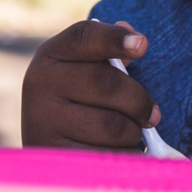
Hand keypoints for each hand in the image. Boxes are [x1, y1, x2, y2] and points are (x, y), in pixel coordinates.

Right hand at [20, 20, 156, 149]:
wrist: (43, 153)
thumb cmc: (75, 105)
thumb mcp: (82, 72)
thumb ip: (106, 53)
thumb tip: (132, 34)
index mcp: (50, 55)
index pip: (84, 37)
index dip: (114, 39)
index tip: (143, 46)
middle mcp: (39, 83)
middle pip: (108, 83)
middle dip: (139, 102)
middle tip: (152, 116)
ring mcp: (43, 120)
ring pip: (113, 125)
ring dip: (133, 133)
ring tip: (129, 136)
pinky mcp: (56, 155)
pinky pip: (108, 157)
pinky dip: (124, 157)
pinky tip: (117, 155)